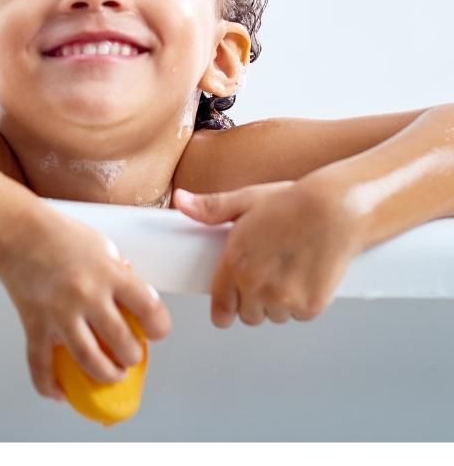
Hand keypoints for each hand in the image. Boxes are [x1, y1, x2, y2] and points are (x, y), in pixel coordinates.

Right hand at [0, 208, 171, 402]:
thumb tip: (133, 297)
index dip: (159, 327)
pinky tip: (61, 393)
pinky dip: (50, 385)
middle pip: (122, 343)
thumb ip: (119, 272)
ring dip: (106, 374)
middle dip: (132, 356)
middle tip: (129, 355)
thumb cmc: (58, 234)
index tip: (155, 332)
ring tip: (111, 373)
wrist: (16, 232)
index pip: (149, 308)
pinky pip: (41, 365)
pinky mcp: (36, 324)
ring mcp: (60, 313)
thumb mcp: (101, 245)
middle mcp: (87, 295)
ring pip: (89, 361)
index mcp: (109, 273)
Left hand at [172, 178, 362, 327]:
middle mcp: (257, 286)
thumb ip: (211, 208)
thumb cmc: (291, 202)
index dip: (222, 309)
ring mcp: (285, 300)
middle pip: (248, 315)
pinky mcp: (310, 307)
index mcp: (236, 263)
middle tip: (265, 276)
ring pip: (274, 316)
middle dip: (253, 301)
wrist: (336, 211)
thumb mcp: (245, 200)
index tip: (224, 310)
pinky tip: (305, 278)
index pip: (221, 305)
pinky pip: (299, 316)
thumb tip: (181, 201)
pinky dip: (301, 304)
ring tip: (287, 273)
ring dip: (277, 303)